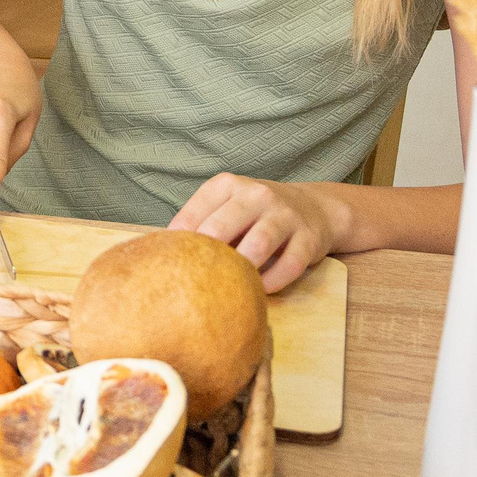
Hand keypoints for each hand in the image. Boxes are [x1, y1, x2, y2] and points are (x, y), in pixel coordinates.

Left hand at [170, 174, 345, 292]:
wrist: (312, 207)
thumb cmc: (255, 212)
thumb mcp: (227, 204)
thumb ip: (202, 220)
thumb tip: (164, 250)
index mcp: (227, 185)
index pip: (195, 211)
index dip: (180, 240)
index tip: (170, 262)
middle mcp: (256, 195)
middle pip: (222, 227)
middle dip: (206, 254)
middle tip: (195, 279)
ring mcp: (285, 215)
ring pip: (258, 245)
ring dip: (240, 268)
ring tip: (227, 288)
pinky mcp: (308, 239)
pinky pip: (288, 265)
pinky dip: (272, 282)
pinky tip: (258, 291)